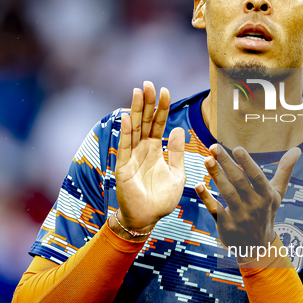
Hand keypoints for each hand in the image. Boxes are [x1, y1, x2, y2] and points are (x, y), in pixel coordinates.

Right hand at [113, 82, 185, 233]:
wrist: (148, 219)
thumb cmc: (162, 199)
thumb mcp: (177, 173)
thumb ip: (177, 152)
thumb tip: (178, 129)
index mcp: (155, 150)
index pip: (158, 124)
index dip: (161, 108)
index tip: (165, 91)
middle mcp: (142, 150)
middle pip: (144, 121)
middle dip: (147, 103)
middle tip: (149, 84)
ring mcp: (131, 157)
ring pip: (134, 129)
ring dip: (135, 111)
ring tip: (138, 91)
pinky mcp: (123, 167)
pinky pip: (124, 147)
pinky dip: (126, 133)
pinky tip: (126, 118)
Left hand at [195, 144, 299, 255]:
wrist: (257, 246)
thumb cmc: (266, 212)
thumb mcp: (278, 193)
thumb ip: (285, 171)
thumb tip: (297, 150)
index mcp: (266, 196)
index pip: (257, 177)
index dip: (247, 163)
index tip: (237, 148)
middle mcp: (254, 206)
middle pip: (239, 182)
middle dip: (226, 163)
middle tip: (214, 147)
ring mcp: (239, 216)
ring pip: (226, 193)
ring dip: (216, 176)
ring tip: (207, 160)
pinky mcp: (226, 225)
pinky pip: (215, 210)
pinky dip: (206, 198)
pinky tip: (198, 185)